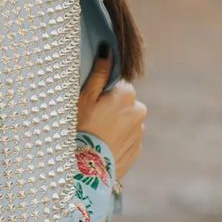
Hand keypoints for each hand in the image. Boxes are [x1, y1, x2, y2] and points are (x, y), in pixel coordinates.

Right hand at [77, 44, 146, 181]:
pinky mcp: (137, 150)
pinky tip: (102, 146)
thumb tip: (108, 51)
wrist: (87, 169)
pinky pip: (127, 139)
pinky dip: (117, 140)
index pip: (119, 85)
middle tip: (92, 120)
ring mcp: (140, 132)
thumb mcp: (85, 98)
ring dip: (115, 125)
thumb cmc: (82, 128)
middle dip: (112, 108)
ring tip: (96, 136)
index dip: (103, 93)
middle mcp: (139, 111)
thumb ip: (99, 74)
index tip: (92, 104)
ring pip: (126, 121)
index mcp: (127, 95)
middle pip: (125, 103)